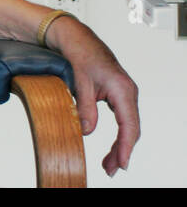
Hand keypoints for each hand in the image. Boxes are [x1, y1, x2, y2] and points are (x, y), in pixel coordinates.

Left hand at [47, 15, 139, 176]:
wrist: (76, 37)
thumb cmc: (80, 53)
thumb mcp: (79, 82)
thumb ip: (85, 107)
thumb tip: (86, 131)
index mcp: (122, 89)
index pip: (128, 125)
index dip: (125, 146)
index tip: (121, 163)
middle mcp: (127, 92)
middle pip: (130, 129)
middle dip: (122, 151)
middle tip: (111, 169)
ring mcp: (123, 94)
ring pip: (127, 126)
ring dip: (120, 145)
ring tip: (110, 163)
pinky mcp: (117, 95)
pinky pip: (122, 119)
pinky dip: (118, 135)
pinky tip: (113, 147)